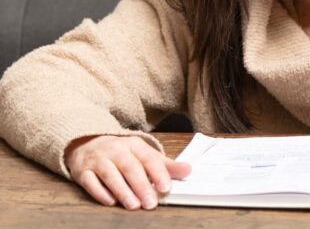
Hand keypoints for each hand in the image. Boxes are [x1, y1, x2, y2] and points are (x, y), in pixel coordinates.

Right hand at [64, 135, 191, 209]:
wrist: (86, 143)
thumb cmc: (121, 153)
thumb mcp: (143, 154)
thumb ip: (164, 165)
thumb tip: (188, 170)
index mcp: (134, 145)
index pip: (148, 158)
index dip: (158, 173)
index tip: (166, 187)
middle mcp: (116, 150)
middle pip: (130, 167)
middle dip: (141, 186)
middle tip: (151, 203)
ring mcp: (98, 160)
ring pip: (110, 174)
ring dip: (123, 191)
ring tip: (134, 205)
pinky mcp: (82, 171)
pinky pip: (90, 181)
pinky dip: (100, 192)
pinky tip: (110, 202)